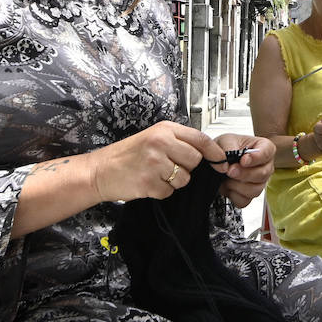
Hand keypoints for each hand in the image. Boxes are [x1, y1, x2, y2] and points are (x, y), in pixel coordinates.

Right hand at [86, 121, 216, 201]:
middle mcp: (161, 143)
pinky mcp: (149, 183)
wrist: (100, 170)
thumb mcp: (153, 137)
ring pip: (184, 178)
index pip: (200, 139)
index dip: (215, 152)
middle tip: (169, 166)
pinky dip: (161, 191)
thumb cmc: (127, 155)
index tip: (222, 161)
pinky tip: (148, 183)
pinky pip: (169, 191)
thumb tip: (207, 152)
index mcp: (164, 130)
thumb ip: (178, 141)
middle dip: (187, 168)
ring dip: (173, 181)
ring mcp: (154, 163)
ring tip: (155, 174)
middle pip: (195, 160)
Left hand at [214, 134, 274, 207]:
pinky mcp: (249, 195)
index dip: (257, 158)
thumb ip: (228, 147)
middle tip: (230, 170)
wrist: (217, 161)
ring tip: (226, 177)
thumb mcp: (225, 140)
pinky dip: (233, 195)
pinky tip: (227, 186)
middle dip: (245, 174)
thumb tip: (228, 160)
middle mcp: (265, 166)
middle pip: (263, 174)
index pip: (268, 152)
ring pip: (255, 190)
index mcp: (264, 148)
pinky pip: (244, 201)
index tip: (243, 160)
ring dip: (237, 185)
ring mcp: (259, 182)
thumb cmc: (226, 147)